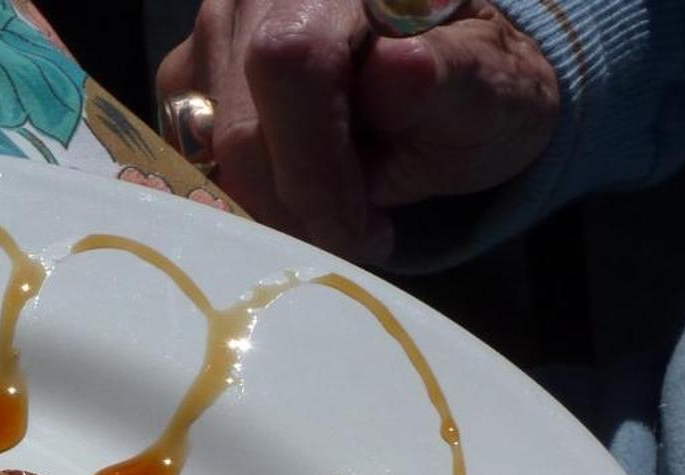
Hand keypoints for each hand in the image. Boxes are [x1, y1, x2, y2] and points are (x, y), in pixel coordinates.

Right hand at [157, 0, 559, 261]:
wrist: (449, 71)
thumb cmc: (476, 83)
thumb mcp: (496, 86)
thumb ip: (451, 80)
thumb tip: (394, 73)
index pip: (295, 64)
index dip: (317, 166)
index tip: (363, 231)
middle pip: (241, 123)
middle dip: (296, 204)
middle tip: (359, 237)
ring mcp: (215, 26)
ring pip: (210, 148)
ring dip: (271, 200)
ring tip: (337, 205)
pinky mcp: (188, 74)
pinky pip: (194, 152)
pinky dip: (245, 186)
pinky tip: (297, 182)